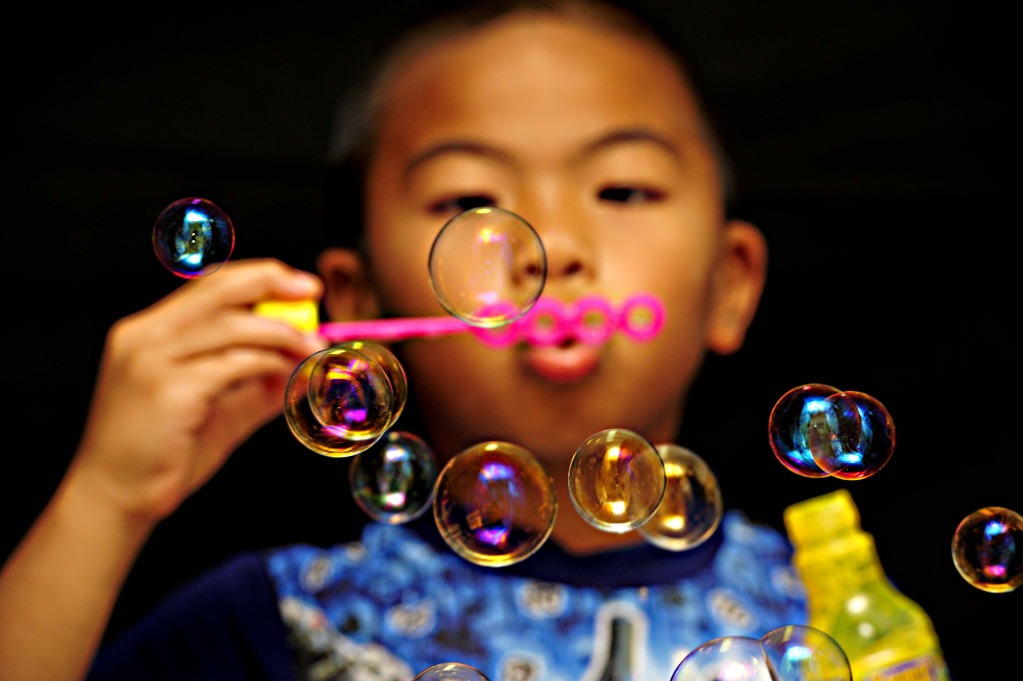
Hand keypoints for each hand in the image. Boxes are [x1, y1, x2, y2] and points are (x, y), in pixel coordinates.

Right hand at [70, 258, 325, 524]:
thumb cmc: (165, 455)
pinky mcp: (167, 389)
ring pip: (232, 326)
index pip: (209, 285)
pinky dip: (268, 364)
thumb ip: (261, 386)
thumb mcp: (222, 410)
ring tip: (312, 350)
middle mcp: (144, 336)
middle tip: (313, 292)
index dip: (259, 277)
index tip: (301, 285)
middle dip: (272, 282)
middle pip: (219, 289)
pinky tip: (287, 375)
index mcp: (148, 332)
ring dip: (282, 333)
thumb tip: (310, 369)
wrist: (116, 499)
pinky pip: (231, 364)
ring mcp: (151, 360)